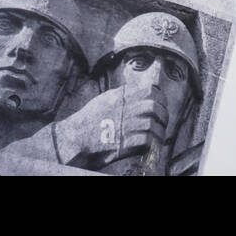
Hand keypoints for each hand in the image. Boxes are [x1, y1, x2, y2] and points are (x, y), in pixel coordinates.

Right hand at [50, 86, 167, 166]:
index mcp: (118, 97)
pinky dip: (151, 143)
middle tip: (163, 121)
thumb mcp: (103, 100)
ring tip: (158, 135)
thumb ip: (119, 95)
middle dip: (163, 114)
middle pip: (153, 106)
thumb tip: (134, 90)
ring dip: (158, 131)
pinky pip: (146, 141)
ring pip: (152, 124)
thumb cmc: (87, 122)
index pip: (148, 90)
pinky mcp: (122, 144)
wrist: (72, 140)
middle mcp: (122, 109)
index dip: (160, 97)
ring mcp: (122, 127)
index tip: (162, 104)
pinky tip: (150, 145)